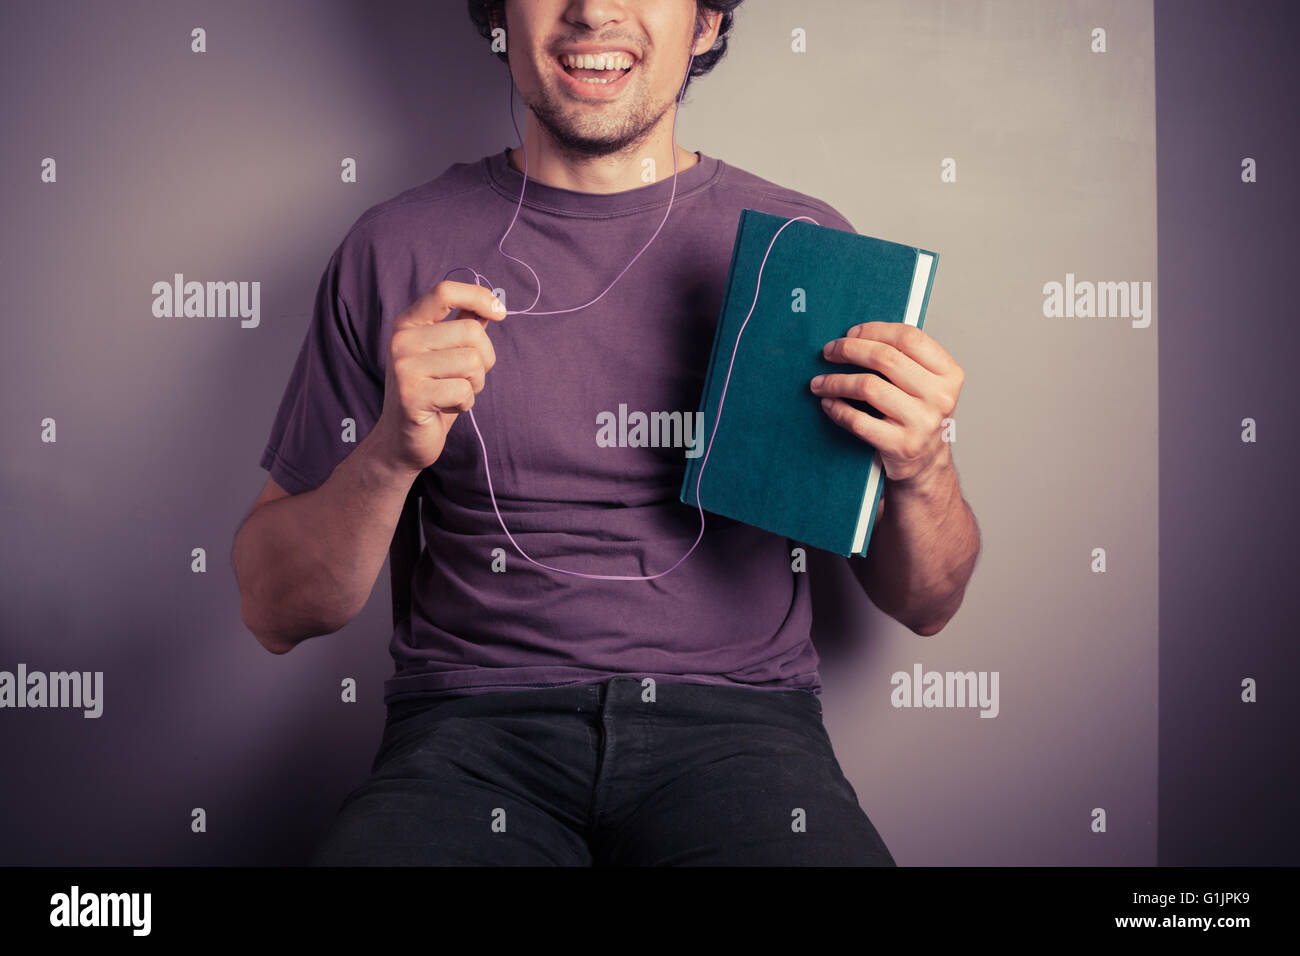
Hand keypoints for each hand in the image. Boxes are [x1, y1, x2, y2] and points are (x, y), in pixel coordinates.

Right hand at [375, 280, 506, 473]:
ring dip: (475, 383)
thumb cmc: (431, 394)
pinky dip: (465, 402)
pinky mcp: (411, 394)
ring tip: (454, 393)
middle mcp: (401, 340)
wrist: (401, 439)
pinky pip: (463, 390)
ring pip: (472, 362)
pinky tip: (446, 408)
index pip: (444, 291)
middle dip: (484, 358)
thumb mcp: (446, 354)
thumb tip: (492, 304)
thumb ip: (463, 326)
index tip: (500, 313)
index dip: (479, 297)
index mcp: (408, 323)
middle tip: (468, 378)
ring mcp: (403, 367)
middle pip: (470, 331)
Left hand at [809, 321, 963, 484]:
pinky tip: (828, 403)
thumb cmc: (917, 415)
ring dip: (835, 381)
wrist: (926, 464)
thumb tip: (855, 335)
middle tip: (829, 352)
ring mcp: (922, 423)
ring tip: (819, 382)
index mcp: (949, 375)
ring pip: (867, 387)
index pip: (909, 338)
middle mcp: (940, 397)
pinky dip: (837, 409)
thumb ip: (904, 359)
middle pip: (884, 358)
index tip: (850, 333)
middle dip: (849, 350)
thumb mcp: (925, 384)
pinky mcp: (901, 446)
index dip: (874, 330)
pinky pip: (858, 420)